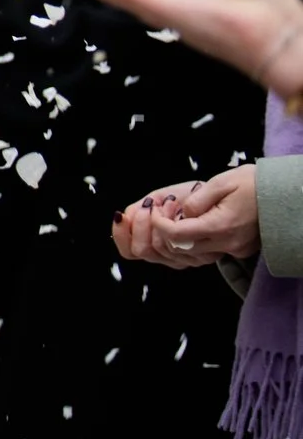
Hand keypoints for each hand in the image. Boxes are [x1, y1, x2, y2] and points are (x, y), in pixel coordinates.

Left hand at [112, 166, 259, 268]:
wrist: (283, 194)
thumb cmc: (252, 183)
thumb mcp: (219, 183)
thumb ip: (195, 200)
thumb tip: (180, 214)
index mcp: (221, 226)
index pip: (176, 236)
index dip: (159, 224)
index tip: (155, 210)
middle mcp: (227, 243)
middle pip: (181, 249)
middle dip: (164, 232)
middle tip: (163, 212)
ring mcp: (234, 249)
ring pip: (193, 255)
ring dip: (178, 239)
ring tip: (176, 216)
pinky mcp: (238, 250)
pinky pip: (207, 252)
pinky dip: (193, 242)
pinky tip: (192, 224)